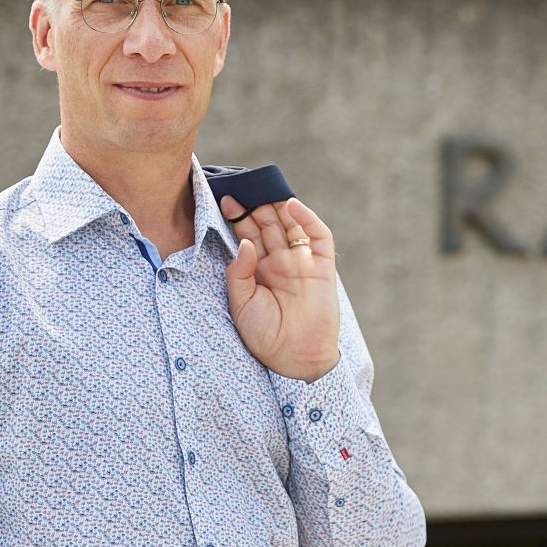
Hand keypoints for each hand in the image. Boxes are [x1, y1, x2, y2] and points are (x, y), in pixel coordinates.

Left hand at [221, 195, 340, 380]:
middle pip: (268, 225)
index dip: (238, 217)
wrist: (294, 358)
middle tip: (242, 188)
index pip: (248, 236)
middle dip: (255, 206)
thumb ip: (239, 272)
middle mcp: (280, 263)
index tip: (225, 199)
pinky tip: (292, 205)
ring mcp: (301, 263)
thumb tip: (244, 242)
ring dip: (278, 206)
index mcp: (259, 271)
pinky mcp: (322, 266)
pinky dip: (307, 218)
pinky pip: (317, 236)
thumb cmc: (265, 337)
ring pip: (291, 225)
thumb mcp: (241, 304)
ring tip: (263, 189)